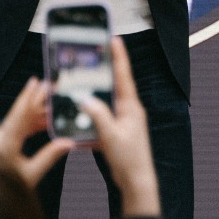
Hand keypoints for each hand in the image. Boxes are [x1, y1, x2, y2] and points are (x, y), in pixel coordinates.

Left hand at [0, 77, 71, 187]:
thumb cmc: (6, 188)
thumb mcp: (31, 175)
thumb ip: (48, 157)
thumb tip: (67, 143)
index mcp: (6, 143)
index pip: (19, 115)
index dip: (28, 97)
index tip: (35, 82)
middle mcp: (1, 137)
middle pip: (21, 114)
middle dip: (37, 99)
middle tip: (52, 86)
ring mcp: (1, 139)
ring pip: (21, 120)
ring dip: (38, 112)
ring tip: (55, 102)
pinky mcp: (2, 144)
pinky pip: (20, 129)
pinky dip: (33, 123)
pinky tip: (46, 121)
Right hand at [77, 37, 159, 216]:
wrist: (136, 180)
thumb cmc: (128, 159)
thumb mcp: (111, 135)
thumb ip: (98, 116)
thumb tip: (85, 99)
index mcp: (131, 107)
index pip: (124, 76)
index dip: (119, 56)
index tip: (114, 38)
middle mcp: (129, 110)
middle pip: (116, 84)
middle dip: (106, 69)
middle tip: (96, 53)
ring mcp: (125, 120)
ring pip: (108, 100)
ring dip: (98, 90)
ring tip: (85, 78)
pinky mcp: (118, 130)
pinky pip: (104, 115)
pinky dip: (94, 111)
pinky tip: (82, 111)